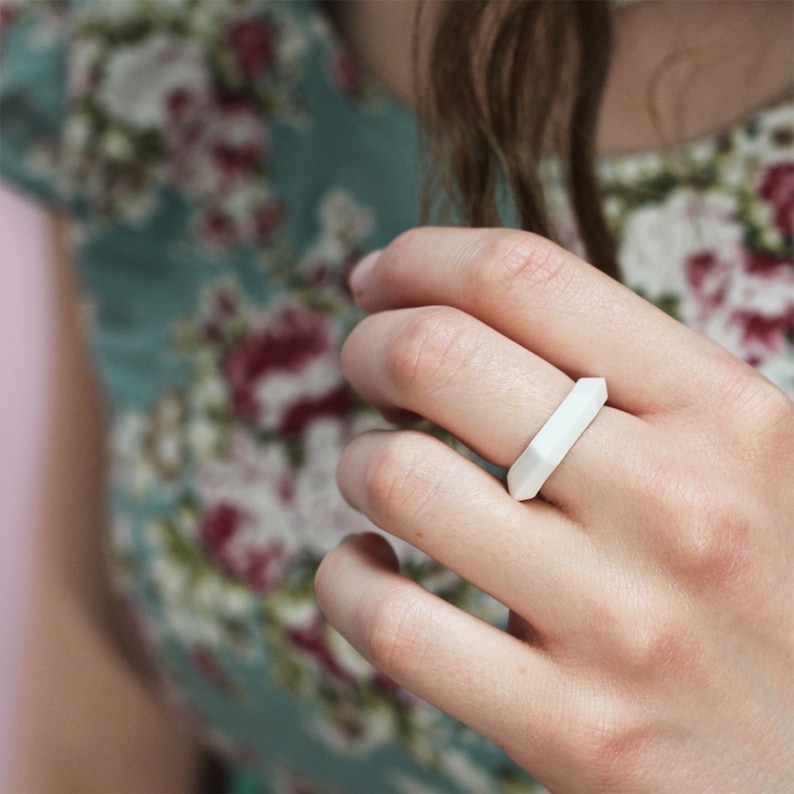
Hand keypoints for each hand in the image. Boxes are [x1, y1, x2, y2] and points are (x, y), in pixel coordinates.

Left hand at [315, 227, 793, 791]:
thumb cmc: (769, 588)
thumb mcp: (751, 459)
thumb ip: (638, 383)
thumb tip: (482, 312)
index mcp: (726, 413)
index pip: (524, 278)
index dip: (422, 258)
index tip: (381, 279)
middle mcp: (677, 502)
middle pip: (438, 356)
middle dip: (370, 346)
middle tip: (368, 366)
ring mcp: (622, 624)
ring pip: (399, 479)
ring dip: (358, 460)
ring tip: (378, 471)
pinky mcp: (576, 733)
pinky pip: (392, 623)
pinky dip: (346, 582)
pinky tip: (368, 569)